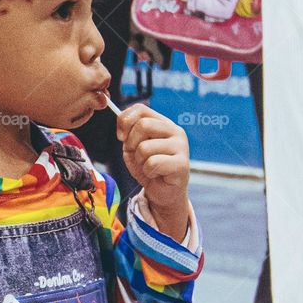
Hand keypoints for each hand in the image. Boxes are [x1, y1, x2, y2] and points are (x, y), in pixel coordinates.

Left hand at [116, 103, 189, 242]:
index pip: (141, 109)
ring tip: (148, 167)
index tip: (120, 136)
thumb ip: (128, 134)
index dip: (125, 120)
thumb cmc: (149, 169)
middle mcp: (175, 131)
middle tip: (136, 156)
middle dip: (131, 143)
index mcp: (164, 123)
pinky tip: (155, 174)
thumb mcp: (133, 148)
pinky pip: (152, 163)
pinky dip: (147, 172)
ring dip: (140, 161)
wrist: (163, 193)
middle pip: (143, 125)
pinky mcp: (182, 164)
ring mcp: (181, 147)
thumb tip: (122, 126)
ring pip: (145, 147)